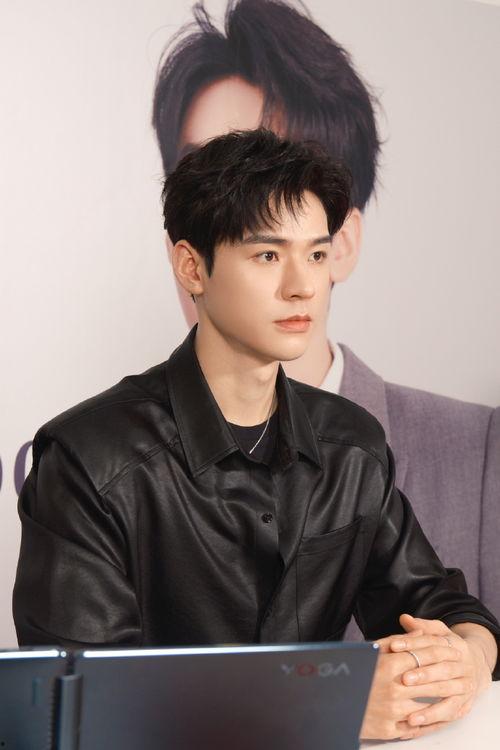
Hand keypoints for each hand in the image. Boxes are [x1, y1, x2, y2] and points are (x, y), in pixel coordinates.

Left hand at [361, 613, 491, 740]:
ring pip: (446, 692)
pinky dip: (431, 717)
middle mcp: (463, 665)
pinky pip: (448, 713)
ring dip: (427, 699)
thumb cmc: (447, 649)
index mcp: (454, 645)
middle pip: (442, 668)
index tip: (393, 645)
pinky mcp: (463, 704)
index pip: (432, 643)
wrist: (476, 667)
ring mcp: (465, 686)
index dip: (411, 643)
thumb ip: (422, 627)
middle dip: (422, 673)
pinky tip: (414, 720)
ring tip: (407, 706)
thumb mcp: (439, 634)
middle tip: (404, 679)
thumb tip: (405, 618)